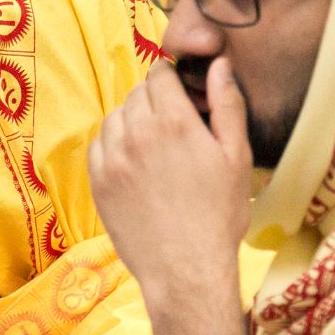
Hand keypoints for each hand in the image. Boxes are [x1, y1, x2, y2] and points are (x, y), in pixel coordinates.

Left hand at [89, 58, 250, 300]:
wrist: (185, 270)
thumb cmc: (219, 215)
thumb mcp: (237, 156)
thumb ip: (227, 104)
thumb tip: (218, 65)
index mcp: (174, 121)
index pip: (159, 74)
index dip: (171, 79)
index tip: (180, 95)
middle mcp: (137, 133)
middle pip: (136, 94)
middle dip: (154, 100)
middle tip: (172, 125)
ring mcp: (112, 158)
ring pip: (115, 117)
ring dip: (131, 120)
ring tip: (152, 145)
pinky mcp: (98, 182)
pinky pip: (98, 146)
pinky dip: (113, 144)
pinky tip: (132, 162)